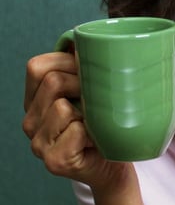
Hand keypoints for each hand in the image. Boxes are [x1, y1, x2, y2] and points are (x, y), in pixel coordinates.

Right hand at [22, 52, 126, 191]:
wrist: (115, 167)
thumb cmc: (107, 126)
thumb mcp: (93, 93)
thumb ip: (83, 70)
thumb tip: (84, 37)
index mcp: (35, 101)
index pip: (37, 67)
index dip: (67, 62)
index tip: (91, 70)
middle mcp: (29, 121)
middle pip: (52, 82)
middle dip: (84, 84)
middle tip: (102, 99)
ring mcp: (38, 143)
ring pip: (62, 106)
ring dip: (90, 112)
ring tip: (97, 124)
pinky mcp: (53, 161)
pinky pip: (76, 130)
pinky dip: (94, 132)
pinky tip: (97, 141)